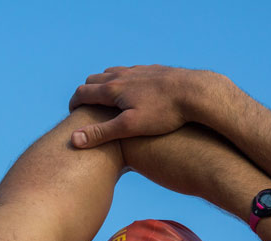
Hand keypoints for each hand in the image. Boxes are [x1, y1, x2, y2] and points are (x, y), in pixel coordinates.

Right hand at [68, 65, 219, 147]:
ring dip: (103, 85)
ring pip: (112, 73)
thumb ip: (101, 133)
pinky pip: (131, 72)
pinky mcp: (153, 70)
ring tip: (107, 102)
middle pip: (94, 79)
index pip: (82, 92)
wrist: (196, 92)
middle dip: (86, 93)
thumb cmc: (164, 113)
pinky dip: (123, 82)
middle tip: (87, 110)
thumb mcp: (129, 128)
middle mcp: (122, 75)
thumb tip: (73, 139)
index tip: (73, 115)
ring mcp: (138, 71)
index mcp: (113, 89)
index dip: (74, 105)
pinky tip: (133, 95)